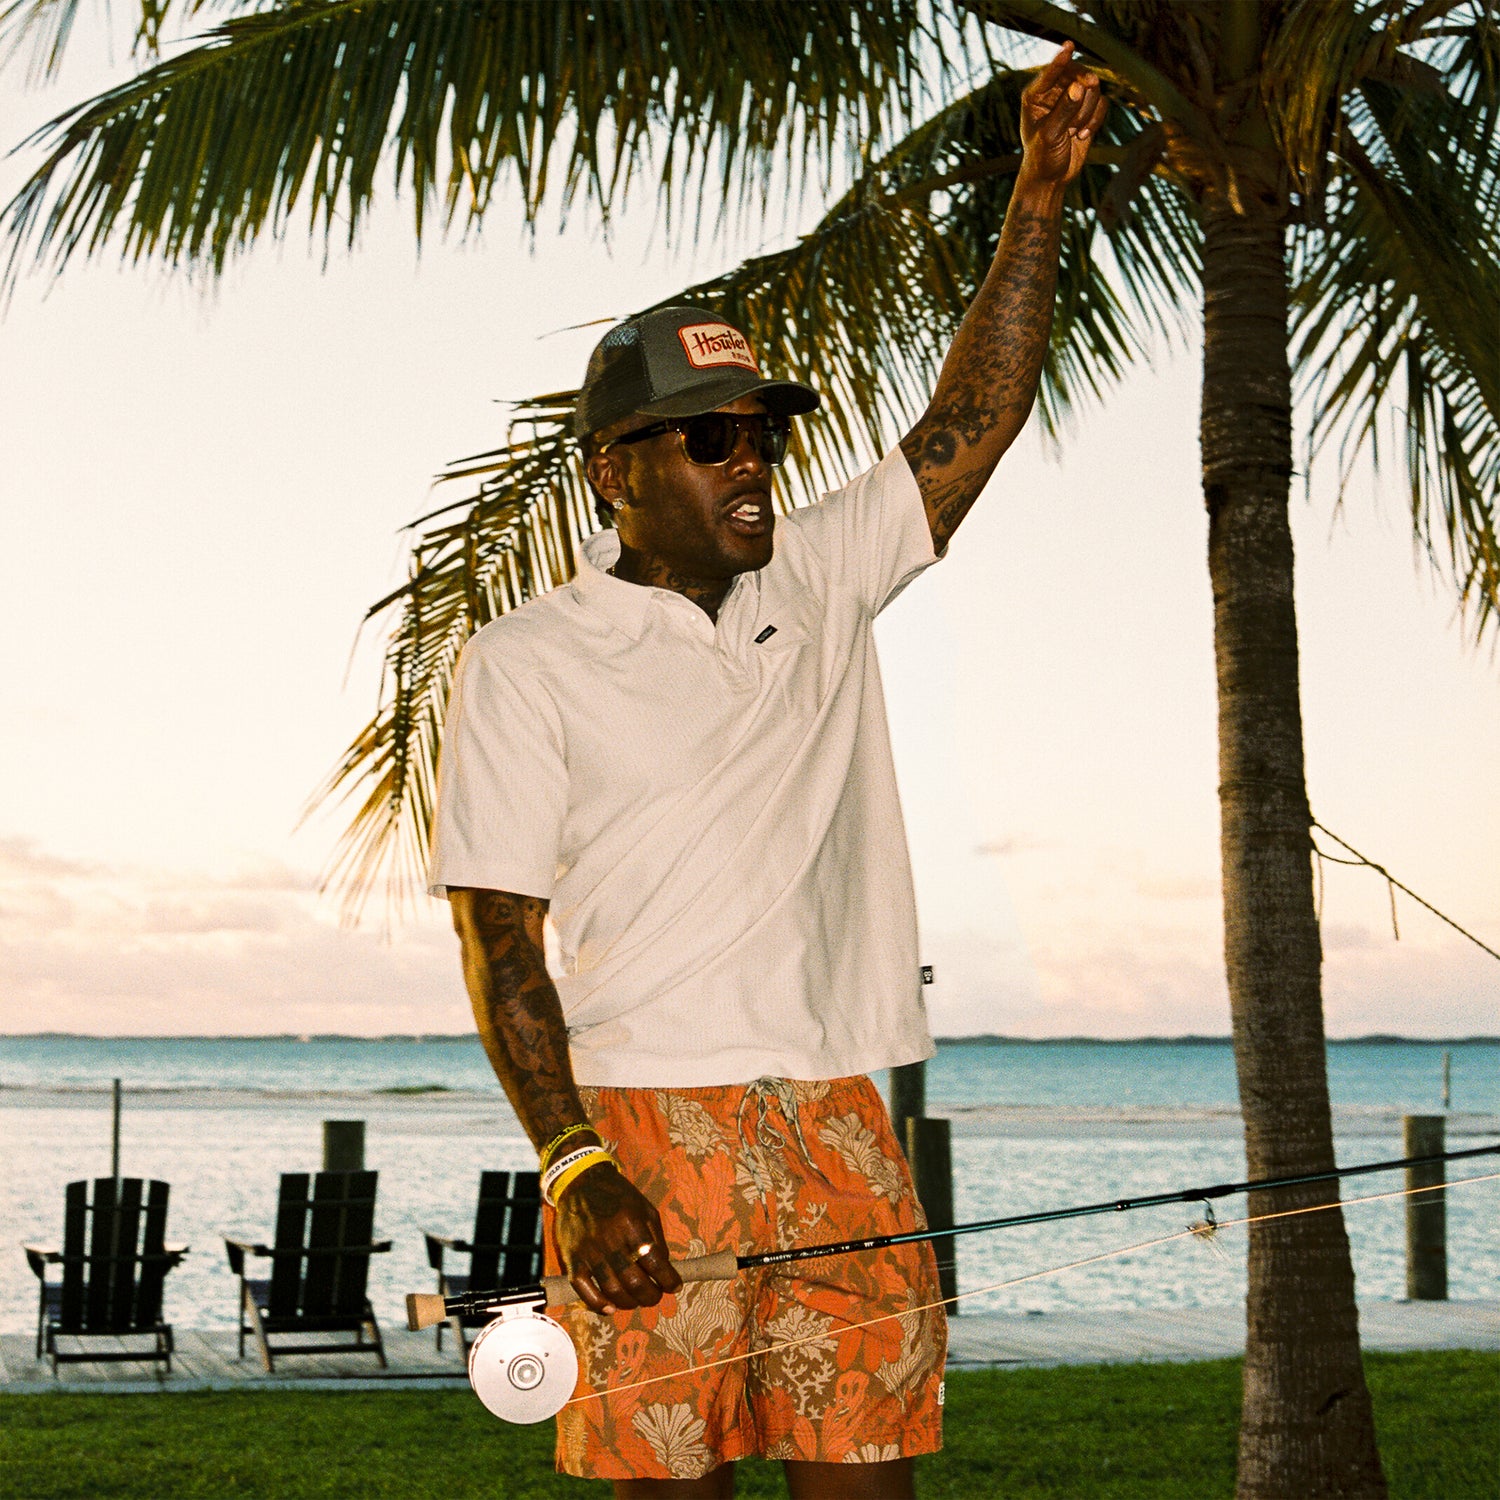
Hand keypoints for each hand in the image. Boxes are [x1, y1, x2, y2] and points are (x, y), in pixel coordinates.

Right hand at [554, 1164, 682, 1313]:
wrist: (580, 1183)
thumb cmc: (617, 1196)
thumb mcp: (645, 1208)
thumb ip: (656, 1238)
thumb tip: (664, 1267)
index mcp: (631, 1223)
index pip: (655, 1262)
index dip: (668, 1279)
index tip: (674, 1287)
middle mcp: (609, 1239)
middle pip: (634, 1281)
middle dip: (651, 1296)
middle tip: (655, 1296)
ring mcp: (589, 1251)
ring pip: (612, 1290)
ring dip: (630, 1303)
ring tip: (637, 1300)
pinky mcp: (572, 1259)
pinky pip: (584, 1290)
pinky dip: (598, 1304)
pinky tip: (611, 1308)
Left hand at [1019, 41, 1106, 186]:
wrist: (1051, 179)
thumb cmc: (1041, 158)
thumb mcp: (1050, 136)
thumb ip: (1064, 110)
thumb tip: (1078, 86)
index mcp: (1035, 96)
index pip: (1050, 72)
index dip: (1061, 60)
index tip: (1069, 46)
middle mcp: (1053, 93)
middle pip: (1078, 75)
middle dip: (1083, 92)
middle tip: (1089, 90)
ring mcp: (1071, 101)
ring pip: (1092, 89)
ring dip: (1087, 111)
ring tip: (1074, 131)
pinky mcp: (1086, 111)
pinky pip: (1102, 104)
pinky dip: (1096, 119)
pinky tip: (1082, 136)